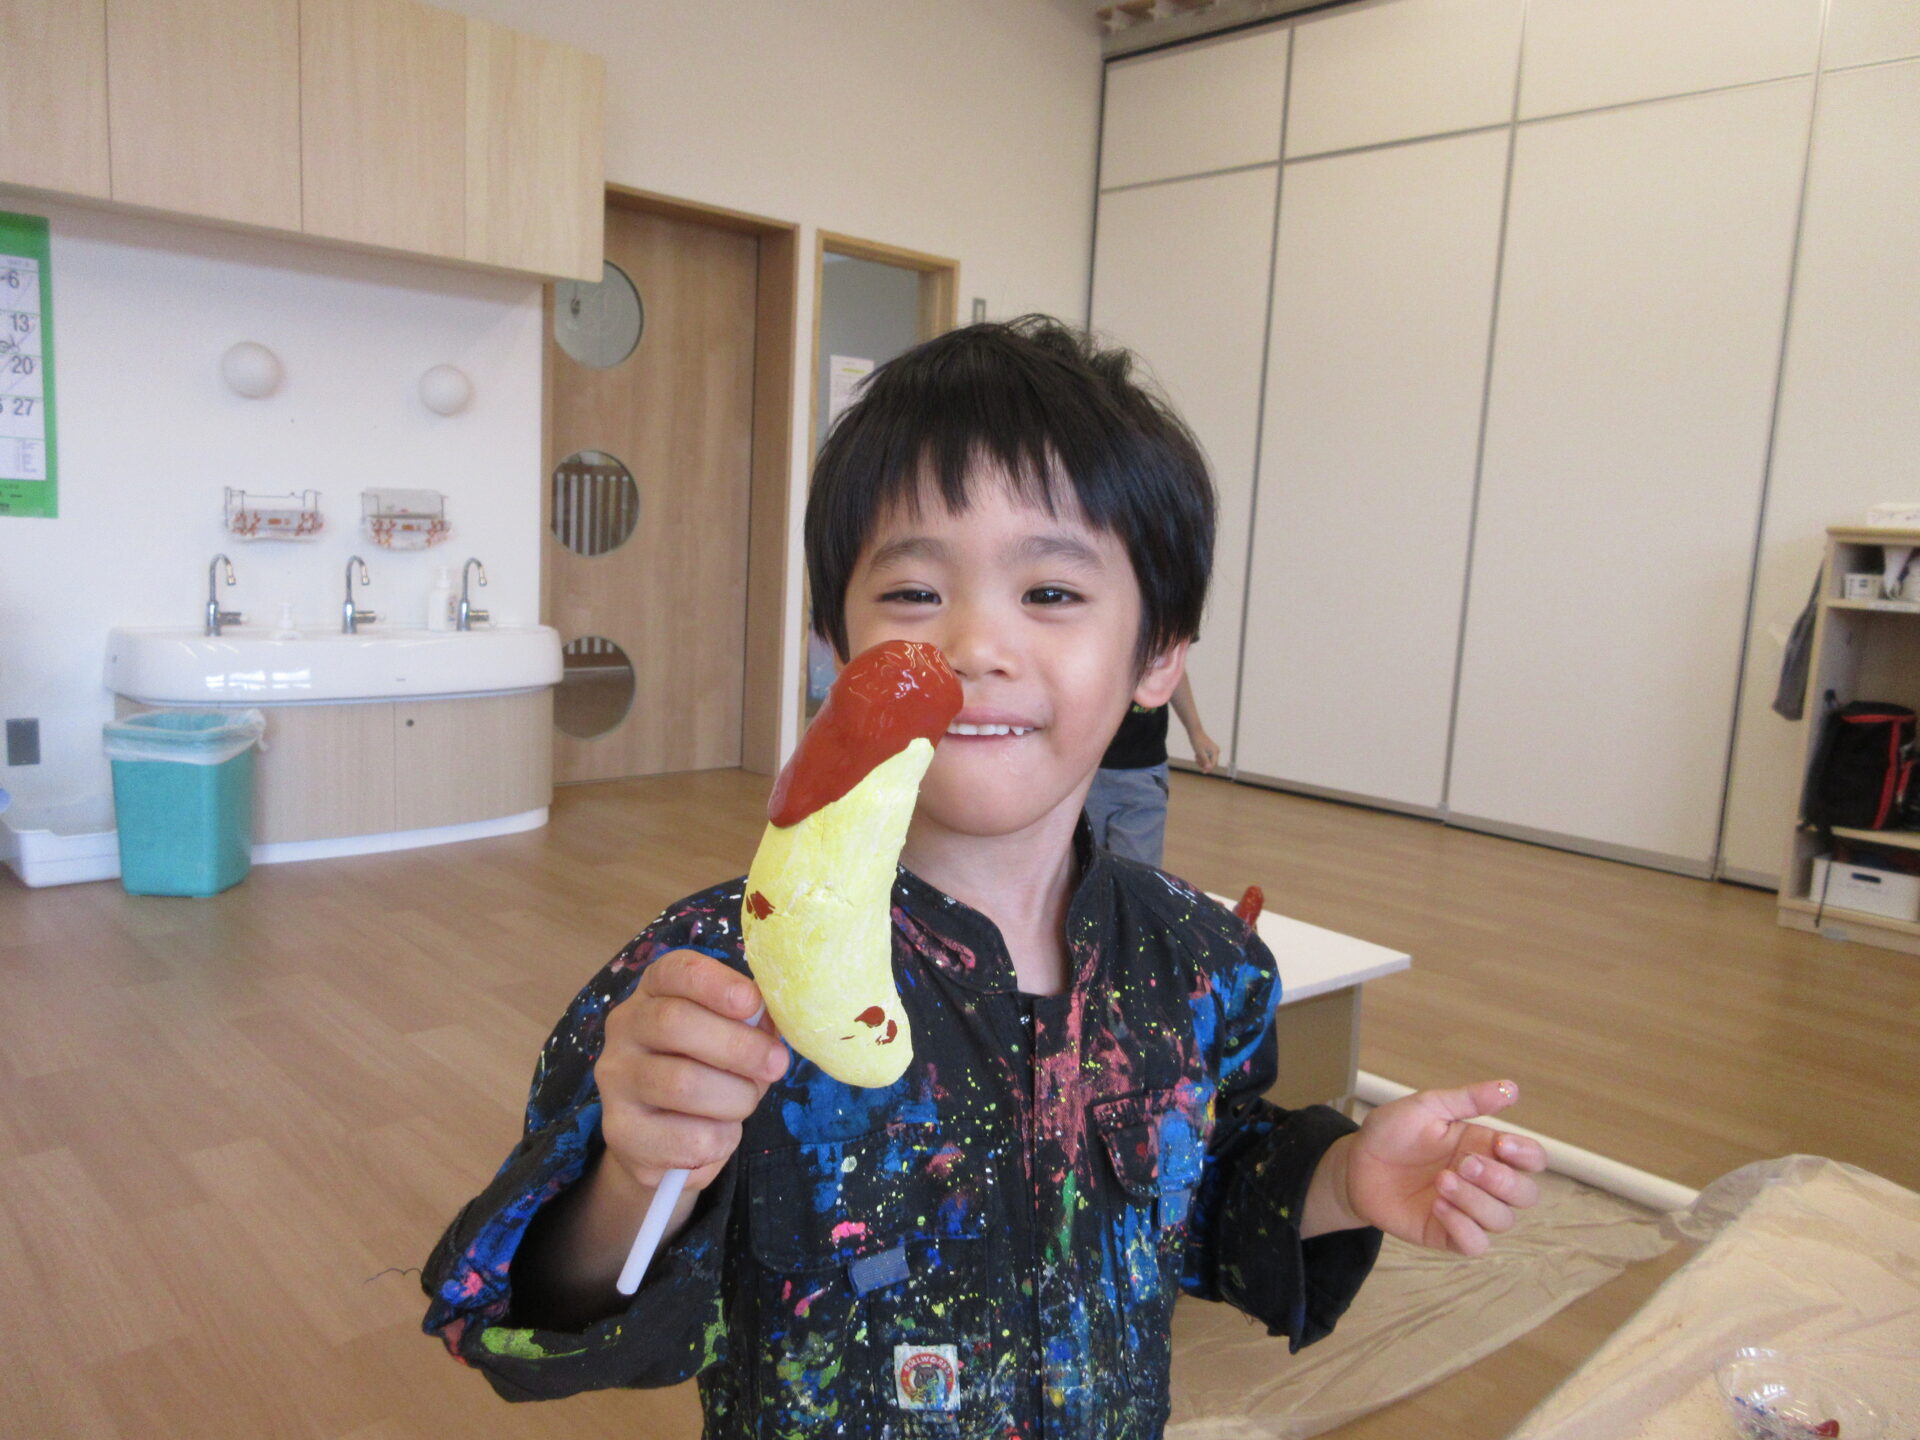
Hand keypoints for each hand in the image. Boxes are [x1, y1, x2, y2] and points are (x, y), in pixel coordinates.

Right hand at [595, 949, 787, 1193]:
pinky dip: (722, 1138)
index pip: (673, 971)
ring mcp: (616, 1081)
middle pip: (674, 1023)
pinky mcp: (621, 1132)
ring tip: (746, 1101)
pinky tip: (720, 1134)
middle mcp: (625, 1029)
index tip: (752, 1002)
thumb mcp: (728, 1036)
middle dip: (739, 1046)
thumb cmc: (707, 1071)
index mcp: (654, 992)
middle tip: (776, 1064)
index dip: (715, 982)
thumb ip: (748, 1024)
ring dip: (735, 1096)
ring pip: (682, 1083)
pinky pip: (687, 1138)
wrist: (661, 1140)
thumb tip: (772, 1024)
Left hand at [1188, 729, 1220, 773]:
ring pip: (1208, 761)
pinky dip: (1201, 758)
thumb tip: (1209, 768)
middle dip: (1204, 764)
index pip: (1214, 764)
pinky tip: (1196, 754)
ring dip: (1201, 761)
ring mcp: (1213, 751)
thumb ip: (1205, 760)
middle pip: (1211, 764)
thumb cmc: (1197, 741)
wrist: (1195, 732)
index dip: (1208, 769)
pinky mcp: (1209, 750)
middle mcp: (1216, 751)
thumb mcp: (1200, 752)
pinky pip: (1206, 758)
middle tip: (1196, 759)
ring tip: (1196, 755)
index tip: (1202, 772)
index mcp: (1215, 752)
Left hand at [1325, 1080, 1545, 1255]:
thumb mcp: (1427, 1107)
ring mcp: (1468, 1210)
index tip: (1501, 1143)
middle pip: (1525, 1194)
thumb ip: (1469, 1100)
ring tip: (1440, 1181)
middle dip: (1501, 1180)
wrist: (1355, 1164)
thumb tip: (1512, 1088)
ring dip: (1476, 1201)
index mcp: (1486, 1148)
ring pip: (1502, 1220)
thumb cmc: (1392, 1133)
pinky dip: (1463, 1227)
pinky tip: (1437, 1206)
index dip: (1528, 1154)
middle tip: (1463, 1163)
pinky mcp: (1448, 1234)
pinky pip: (1476, 1244)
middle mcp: (1484, 1182)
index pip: (1532, 1158)